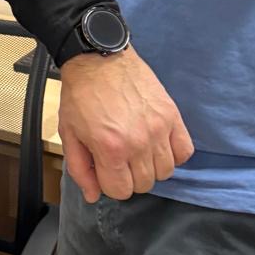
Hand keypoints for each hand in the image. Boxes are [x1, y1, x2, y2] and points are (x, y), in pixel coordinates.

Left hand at [58, 49, 193, 202]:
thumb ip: (80, 169)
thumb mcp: (69, 133)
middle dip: (129, 177)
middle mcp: (139, 142)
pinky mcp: (172, 115)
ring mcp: (159, 128)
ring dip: (150, 167)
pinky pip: (184, 151)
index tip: (105, 169)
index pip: (121, 191)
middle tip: (119, 158)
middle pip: (145, 184)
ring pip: (165, 172)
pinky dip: (173, 154)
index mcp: (110, 148)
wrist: (98, 58)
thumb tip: (93, 196)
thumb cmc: (80, 94)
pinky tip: (157, 144)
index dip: (110, 184)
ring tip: (137, 150)